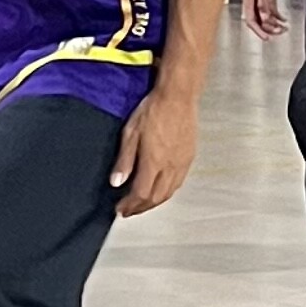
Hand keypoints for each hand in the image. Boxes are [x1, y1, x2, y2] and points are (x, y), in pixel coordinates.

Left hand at [112, 80, 199, 216]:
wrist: (178, 96)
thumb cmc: (153, 109)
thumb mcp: (130, 133)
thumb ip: (124, 160)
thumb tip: (116, 182)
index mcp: (154, 162)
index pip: (141, 194)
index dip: (130, 205)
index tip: (120, 209)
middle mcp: (170, 167)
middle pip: (156, 198)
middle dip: (141, 208)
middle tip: (129, 211)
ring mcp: (182, 163)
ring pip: (169, 192)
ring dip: (154, 202)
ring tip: (142, 204)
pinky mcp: (189, 157)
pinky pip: (178, 182)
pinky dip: (167, 192)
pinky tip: (160, 189)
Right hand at [244, 0, 286, 41]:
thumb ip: (263, 2)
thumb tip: (264, 17)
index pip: (251, 20)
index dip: (258, 31)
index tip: (266, 37)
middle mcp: (253, 0)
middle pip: (259, 21)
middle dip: (268, 29)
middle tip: (278, 33)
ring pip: (265, 17)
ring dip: (274, 24)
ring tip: (283, 28)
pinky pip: (271, 10)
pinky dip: (277, 17)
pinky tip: (283, 20)